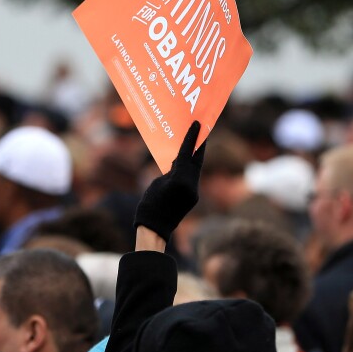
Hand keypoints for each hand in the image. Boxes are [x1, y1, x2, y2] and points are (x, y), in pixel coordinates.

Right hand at [134, 121, 205, 242]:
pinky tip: (186, 163)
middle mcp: (191, 185)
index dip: (191, 137)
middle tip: (203, 129)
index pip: (187, 154)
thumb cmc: (150, 204)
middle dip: (200, 144)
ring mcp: (194, 192)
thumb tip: (179, 164)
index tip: (197, 123)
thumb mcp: (157, 183)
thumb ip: (170, 171)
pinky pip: (192, 179)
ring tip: (195, 143)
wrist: (154, 228)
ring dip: (196, 157)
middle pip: (198, 160)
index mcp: (180, 179)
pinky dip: (190, 169)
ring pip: (196, 170)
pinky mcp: (193, 198)